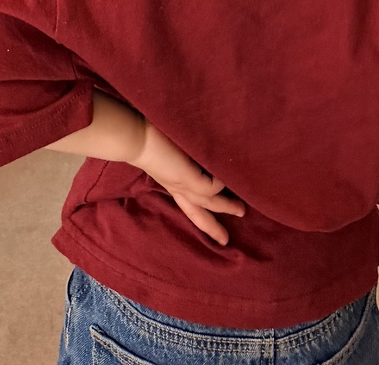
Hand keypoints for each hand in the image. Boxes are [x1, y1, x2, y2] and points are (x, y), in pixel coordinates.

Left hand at [131, 118, 245, 246]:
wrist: (136, 139)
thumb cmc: (150, 139)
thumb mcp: (170, 154)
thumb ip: (184, 159)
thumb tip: (199, 157)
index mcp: (173, 184)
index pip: (190, 206)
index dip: (201, 216)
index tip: (210, 224)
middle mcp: (179, 189)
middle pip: (199, 213)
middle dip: (213, 227)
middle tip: (226, 241)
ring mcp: (184, 185)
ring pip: (210, 202)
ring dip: (227, 206)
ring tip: (242, 210)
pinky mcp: (189, 179)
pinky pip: (214, 185)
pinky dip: (223, 182)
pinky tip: (230, 174)